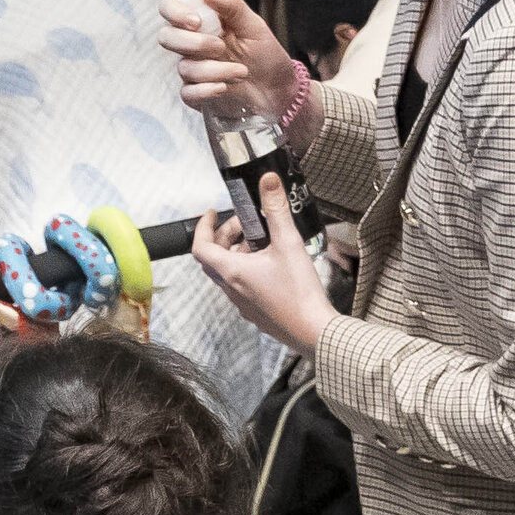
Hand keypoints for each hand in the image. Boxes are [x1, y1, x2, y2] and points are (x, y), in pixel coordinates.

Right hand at [157, 0, 294, 120]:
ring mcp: (193, 69)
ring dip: (215, 70)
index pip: (170, 9)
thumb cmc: (266, 55)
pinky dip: (206, 90)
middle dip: (194, 43)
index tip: (196, 22)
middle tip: (221, 47)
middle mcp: (192, 44)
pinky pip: (187, 92)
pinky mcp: (197, 94)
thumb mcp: (254, 25)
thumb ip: (231, 5)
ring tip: (242, 72)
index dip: (175, 13)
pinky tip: (224, 88)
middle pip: (166, 37)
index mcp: (202, 22)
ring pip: (184, 68)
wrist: (278, 90)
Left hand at [192, 174, 330, 351]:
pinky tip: (271, 264)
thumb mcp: (288, 242)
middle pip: (214, 258)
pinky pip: (242, 286)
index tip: (212, 213)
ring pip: (228, 273)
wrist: (314, 332)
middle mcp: (232, 290)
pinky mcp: (256, 312)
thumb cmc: (299, 294)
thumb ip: (276, 209)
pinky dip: (248, 269)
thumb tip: (268, 181)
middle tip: (244, 224)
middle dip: (224, 236)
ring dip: (237, 253)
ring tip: (262, 242)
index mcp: (232, 272)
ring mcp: (242, 303)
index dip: (203, 226)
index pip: (200, 246)